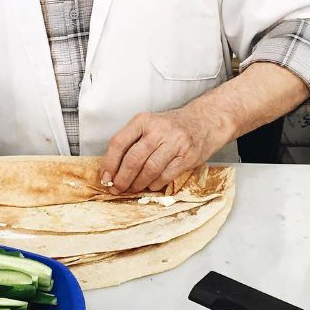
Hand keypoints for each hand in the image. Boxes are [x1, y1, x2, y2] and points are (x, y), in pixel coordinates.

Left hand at [101, 108, 219, 194]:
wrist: (204, 122)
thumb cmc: (171, 127)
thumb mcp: (149, 125)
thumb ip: (131, 143)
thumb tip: (111, 171)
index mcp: (143, 120)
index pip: (119, 142)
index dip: (109, 163)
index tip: (105, 178)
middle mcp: (158, 129)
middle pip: (133, 159)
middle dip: (122, 178)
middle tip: (117, 188)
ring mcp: (174, 142)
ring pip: (149, 169)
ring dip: (138, 184)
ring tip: (133, 188)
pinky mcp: (187, 156)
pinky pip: (166, 176)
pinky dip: (155, 184)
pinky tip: (151, 186)